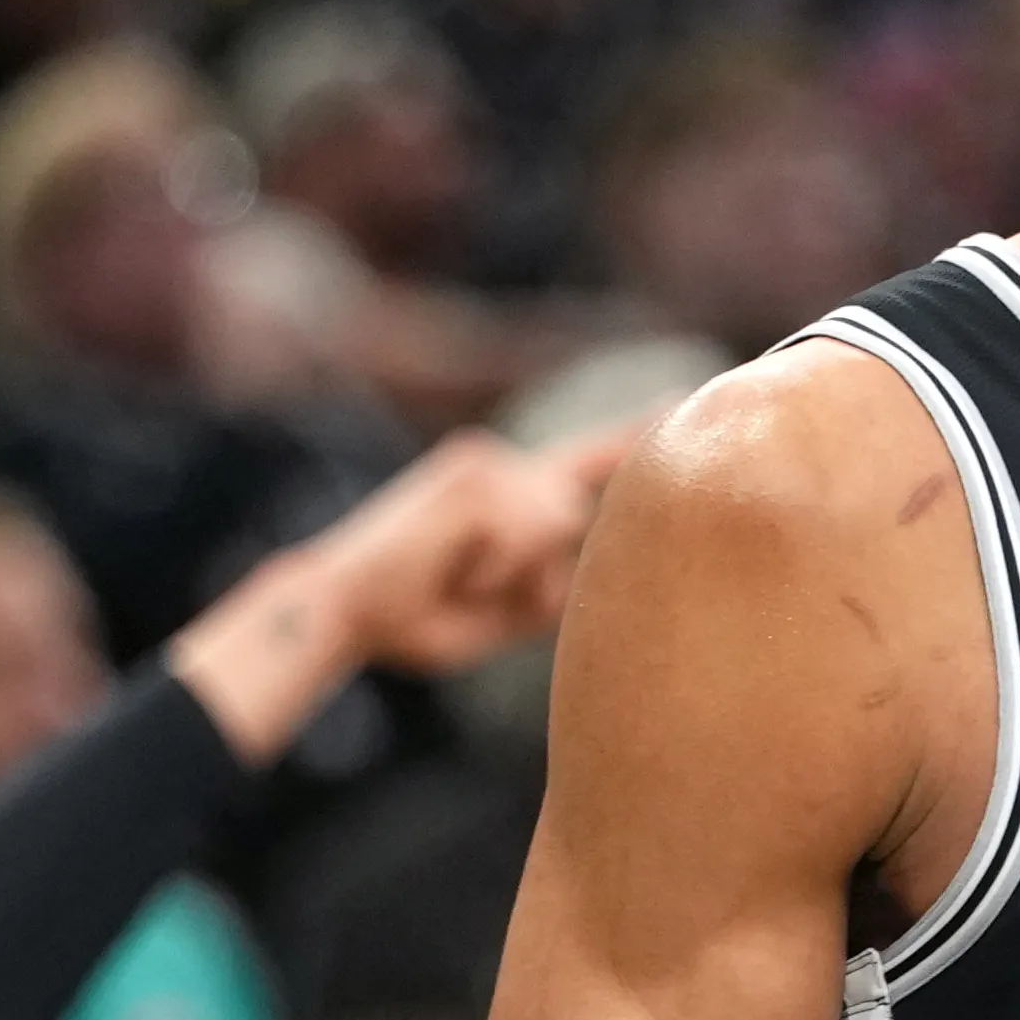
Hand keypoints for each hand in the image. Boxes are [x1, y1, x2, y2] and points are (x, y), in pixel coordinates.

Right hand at [309, 428, 618, 671]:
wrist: (341, 610)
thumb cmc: (413, 618)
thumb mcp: (503, 607)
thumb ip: (552, 583)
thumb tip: (604, 566)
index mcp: (504, 489)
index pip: (583, 459)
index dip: (630, 436)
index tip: (678, 401)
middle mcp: (498, 462)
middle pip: (579, 515)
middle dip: (543, 572)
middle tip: (470, 590)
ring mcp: (486, 460)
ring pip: (562, 521)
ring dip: (519, 572)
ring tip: (459, 578)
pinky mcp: (475, 474)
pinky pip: (529, 533)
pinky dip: (497, 568)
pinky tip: (452, 570)